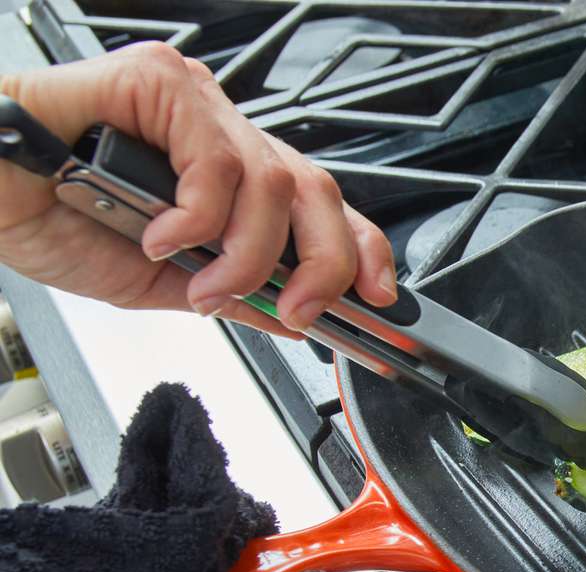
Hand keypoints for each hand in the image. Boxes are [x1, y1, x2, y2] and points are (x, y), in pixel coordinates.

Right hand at [0, 43, 396, 336]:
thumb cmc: (45, 216)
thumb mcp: (160, 282)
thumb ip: (230, 292)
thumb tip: (290, 314)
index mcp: (226, 174)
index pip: (320, 205)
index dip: (360, 249)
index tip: (379, 297)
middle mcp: (218, 133)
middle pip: (317, 190)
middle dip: (324, 263)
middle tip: (299, 309)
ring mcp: (192, 104)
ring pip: (273, 182)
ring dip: (246, 254)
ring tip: (202, 284)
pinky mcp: (156, 82)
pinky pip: (216, 158)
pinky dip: (197, 215)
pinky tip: (158, 234)